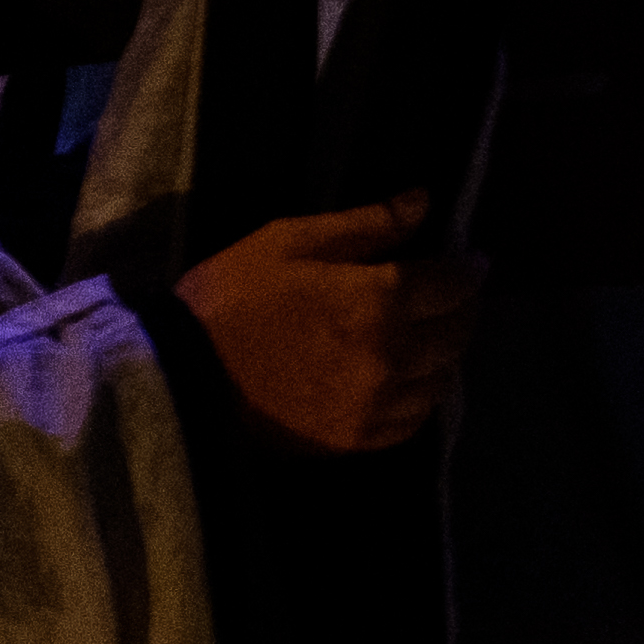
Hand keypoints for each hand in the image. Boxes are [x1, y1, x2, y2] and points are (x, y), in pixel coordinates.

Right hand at [171, 190, 484, 452]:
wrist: (175, 378)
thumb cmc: (229, 300)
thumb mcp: (287, 242)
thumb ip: (365, 224)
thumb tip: (422, 202)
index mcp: (379, 301)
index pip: (454, 284)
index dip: (466, 268)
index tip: (468, 260)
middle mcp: (392, 355)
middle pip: (457, 332)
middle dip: (460, 309)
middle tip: (448, 297)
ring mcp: (377, 404)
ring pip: (442, 378)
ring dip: (442, 354)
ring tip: (426, 337)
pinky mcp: (357, 441)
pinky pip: (413, 419)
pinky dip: (418, 397)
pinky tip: (403, 380)